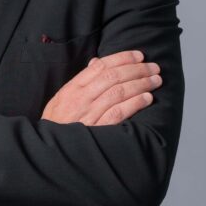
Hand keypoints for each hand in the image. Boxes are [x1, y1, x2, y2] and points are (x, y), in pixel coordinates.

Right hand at [41, 50, 161, 125]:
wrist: (50, 150)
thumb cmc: (57, 124)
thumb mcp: (62, 99)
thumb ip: (80, 81)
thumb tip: (96, 63)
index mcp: (72, 89)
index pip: (100, 66)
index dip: (122, 58)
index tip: (139, 55)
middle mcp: (81, 99)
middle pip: (113, 77)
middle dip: (137, 69)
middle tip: (153, 67)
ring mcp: (89, 114)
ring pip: (118, 92)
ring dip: (140, 84)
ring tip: (155, 81)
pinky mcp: (97, 130)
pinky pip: (118, 113)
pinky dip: (134, 103)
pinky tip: (147, 98)